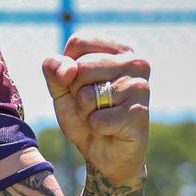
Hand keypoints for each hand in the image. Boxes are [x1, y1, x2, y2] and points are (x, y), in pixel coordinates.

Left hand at [42, 34, 149, 186]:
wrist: (103, 152)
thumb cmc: (84, 114)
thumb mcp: (61, 89)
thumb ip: (55, 70)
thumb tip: (68, 68)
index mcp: (119, 50)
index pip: (78, 43)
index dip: (68, 67)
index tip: (79, 83)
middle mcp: (136, 63)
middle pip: (80, 68)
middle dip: (75, 91)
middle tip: (91, 105)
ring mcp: (140, 87)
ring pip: (87, 94)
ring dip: (85, 111)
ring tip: (100, 115)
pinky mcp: (139, 113)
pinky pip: (97, 119)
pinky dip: (95, 127)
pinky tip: (109, 129)